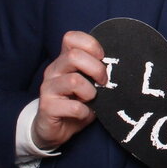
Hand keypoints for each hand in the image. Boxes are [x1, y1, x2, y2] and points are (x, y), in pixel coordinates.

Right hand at [32, 30, 105, 149]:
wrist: (55, 130)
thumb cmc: (77, 103)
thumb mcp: (89, 84)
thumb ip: (97, 72)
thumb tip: (119, 66)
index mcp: (64, 61)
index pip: (71, 38)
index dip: (91, 45)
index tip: (103, 59)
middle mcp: (53, 71)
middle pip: (74, 56)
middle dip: (96, 69)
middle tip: (104, 83)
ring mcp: (48, 88)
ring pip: (74, 80)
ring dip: (90, 92)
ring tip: (92, 100)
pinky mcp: (47, 107)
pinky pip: (73, 106)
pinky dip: (84, 112)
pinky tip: (83, 113)